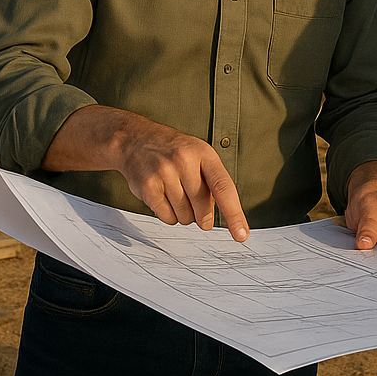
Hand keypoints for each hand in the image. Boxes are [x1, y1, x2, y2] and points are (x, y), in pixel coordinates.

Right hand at [43, 106, 248, 239]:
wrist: (136, 140)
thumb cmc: (174, 152)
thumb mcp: (199, 156)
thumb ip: (212, 182)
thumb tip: (222, 217)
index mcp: (204, 153)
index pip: (224, 188)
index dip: (234, 214)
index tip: (241, 235)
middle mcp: (185, 161)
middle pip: (203, 207)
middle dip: (202, 215)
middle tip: (196, 206)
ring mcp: (165, 173)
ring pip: (185, 216)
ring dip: (184, 214)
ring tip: (175, 194)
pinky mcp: (148, 186)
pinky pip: (167, 218)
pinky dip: (169, 215)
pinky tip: (164, 198)